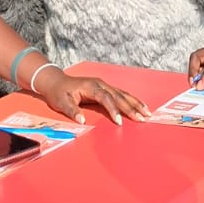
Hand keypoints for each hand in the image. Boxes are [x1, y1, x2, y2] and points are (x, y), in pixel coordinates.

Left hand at [35, 68, 150, 125]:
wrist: (56, 81)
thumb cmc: (58, 92)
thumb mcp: (61, 102)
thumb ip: (72, 111)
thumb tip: (81, 120)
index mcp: (91, 86)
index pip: (105, 98)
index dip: (113, 109)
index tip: (119, 121)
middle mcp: (100, 84)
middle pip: (119, 96)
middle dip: (131, 108)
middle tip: (142, 118)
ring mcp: (104, 85)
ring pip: (123, 94)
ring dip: (135, 103)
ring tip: (147, 112)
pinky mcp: (105, 89)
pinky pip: (121, 94)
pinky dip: (131, 100)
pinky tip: (140, 106)